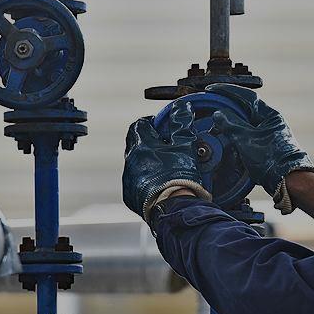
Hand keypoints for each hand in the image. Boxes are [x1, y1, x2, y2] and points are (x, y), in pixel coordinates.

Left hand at [122, 102, 209, 221]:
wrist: (174, 207)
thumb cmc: (179, 175)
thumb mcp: (185, 145)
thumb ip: (181, 123)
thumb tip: (181, 106)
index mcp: (141, 145)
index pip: (139, 125)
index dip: (150, 122)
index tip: (160, 126)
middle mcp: (130, 160)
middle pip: (134, 143)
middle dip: (147, 141)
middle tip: (164, 145)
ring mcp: (129, 178)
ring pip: (135, 163)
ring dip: (147, 161)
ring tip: (165, 166)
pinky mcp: (130, 194)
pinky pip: (135, 182)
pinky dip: (145, 179)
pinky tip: (159, 183)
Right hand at [206, 83, 313, 197]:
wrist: (288, 181)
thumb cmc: (272, 159)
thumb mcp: (246, 139)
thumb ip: (232, 124)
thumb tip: (219, 114)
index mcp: (270, 115)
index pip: (247, 96)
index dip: (228, 91)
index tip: (213, 89)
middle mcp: (270, 121)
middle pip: (245, 108)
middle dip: (228, 107)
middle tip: (212, 105)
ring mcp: (269, 133)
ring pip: (246, 122)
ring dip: (231, 121)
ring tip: (216, 122)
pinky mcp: (266, 145)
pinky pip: (248, 134)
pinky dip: (236, 133)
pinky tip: (226, 137)